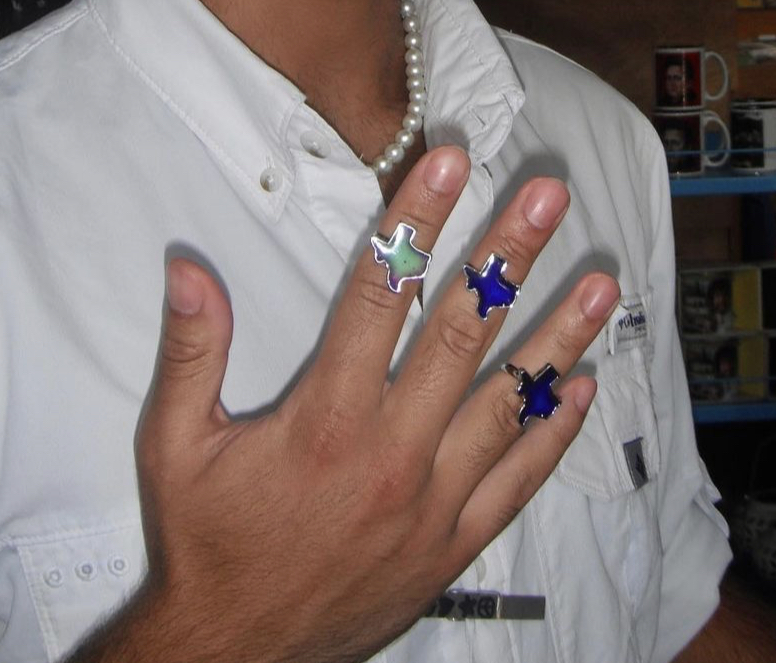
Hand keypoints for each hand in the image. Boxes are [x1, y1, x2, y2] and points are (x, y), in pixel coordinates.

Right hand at [71, 145, 619, 662]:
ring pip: (509, 402)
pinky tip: (587, 386)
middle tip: (548, 196)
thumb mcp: (173, 447)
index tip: (451, 162)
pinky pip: (518, 482)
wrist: (233, 658)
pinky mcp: (454, 544)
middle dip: (508, 255)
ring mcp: (432, 501)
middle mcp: (390, 451)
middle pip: (462, 332)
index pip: (381, 292)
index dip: (417, 219)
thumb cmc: (206, 543)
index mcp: (326, 416)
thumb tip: (188, 268)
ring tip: (602, 280)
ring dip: (558, 335)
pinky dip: (555, 432)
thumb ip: (191, 352)